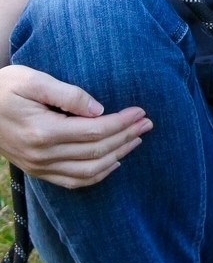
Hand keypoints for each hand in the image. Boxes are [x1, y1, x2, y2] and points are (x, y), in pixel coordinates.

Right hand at [0, 65, 152, 188]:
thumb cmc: (4, 88)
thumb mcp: (32, 80)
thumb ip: (67, 94)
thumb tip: (99, 109)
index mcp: (43, 131)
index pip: (94, 132)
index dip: (121, 122)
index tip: (141, 111)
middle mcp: (42, 154)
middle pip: (96, 152)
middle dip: (126, 137)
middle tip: (149, 123)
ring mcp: (39, 166)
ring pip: (89, 171)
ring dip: (118, 156)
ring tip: (137, 139)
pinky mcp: (37, 170)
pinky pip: (73, 181)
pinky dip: (97, 175)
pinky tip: (114, 162)